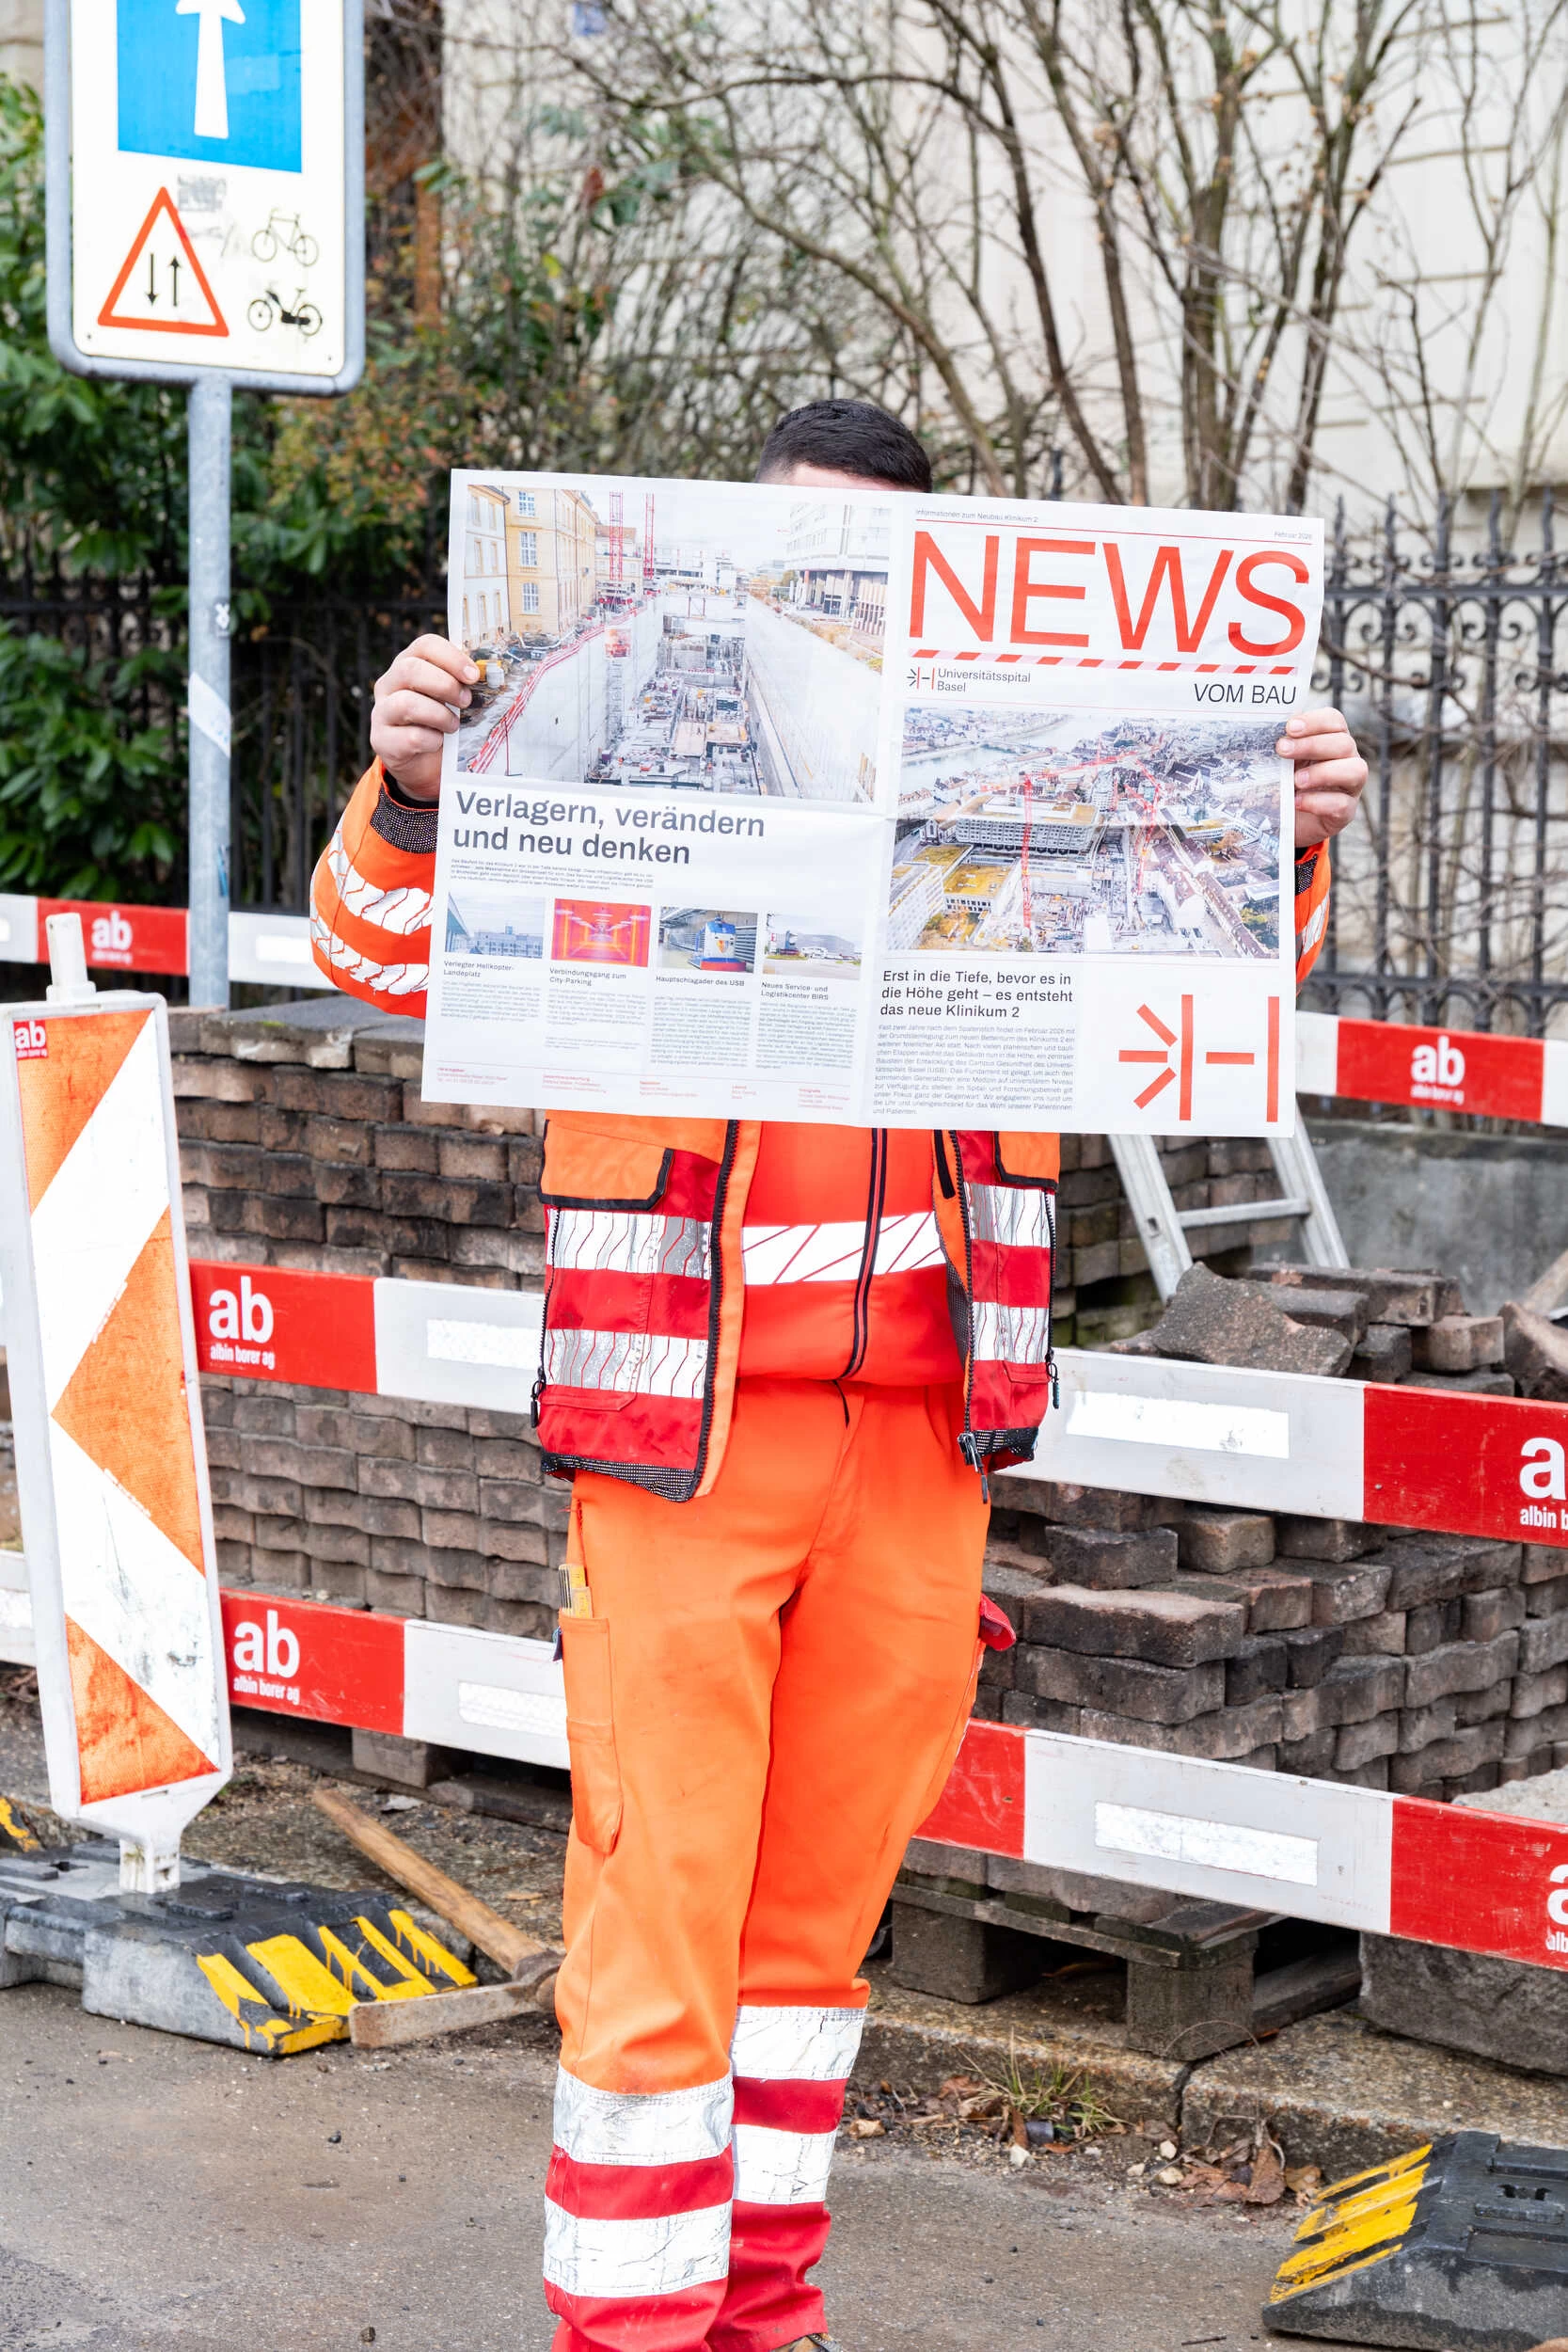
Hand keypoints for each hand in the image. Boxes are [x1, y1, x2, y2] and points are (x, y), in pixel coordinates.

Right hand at [369, 634, 478, 802]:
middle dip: (446, 685)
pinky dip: (432, 740)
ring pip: (406, 703)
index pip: (425, 645)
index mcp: (408, 665)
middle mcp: (389, 684)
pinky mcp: (382, 740)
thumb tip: (489, 676)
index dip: (452, 657)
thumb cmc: (442, 724)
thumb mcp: (452, 700)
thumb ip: (463, 684)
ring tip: (454, 726)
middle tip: (466, 701)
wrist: (425, 764)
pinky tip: (439, 742)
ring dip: (440, 715)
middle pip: (410, 669)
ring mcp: (382, 712)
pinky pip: (410, 737)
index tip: (474, 676)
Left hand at [1280, 706, 1367, 849]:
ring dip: (1323, 773)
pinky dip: (1318, 802)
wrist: (1285, 821)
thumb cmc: (1284, 784)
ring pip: (1355, 770)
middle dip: (1312, 745)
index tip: (1290, 727)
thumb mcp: (1277, 763)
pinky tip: (1297, 801)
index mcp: (1331, 740)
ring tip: (1295, 780)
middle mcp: (1346, 759)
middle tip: (1282, 750)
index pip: (1334, 721)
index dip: (1315, 721)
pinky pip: (1342, 804)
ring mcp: (1350, 786)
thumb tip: (1263, 730)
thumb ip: (1278, 746)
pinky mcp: (1345, 812)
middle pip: (1344, 743)